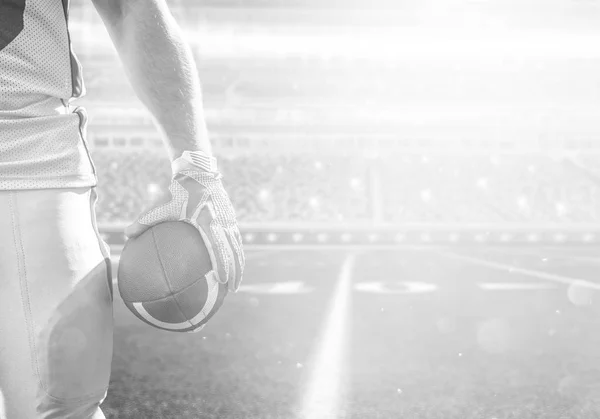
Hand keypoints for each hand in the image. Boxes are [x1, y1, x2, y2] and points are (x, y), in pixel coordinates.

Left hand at [125, 152, 244, 291]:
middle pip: (234, 250)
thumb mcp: (160, 204)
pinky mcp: (230, 218)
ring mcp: (229, 219)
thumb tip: (125, 235)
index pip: (219, 246)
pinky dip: (236, 253)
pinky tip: (232, 265)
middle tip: (234, 290)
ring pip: (238, 246)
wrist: (198, 171)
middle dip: (236, 271)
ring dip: (239, 264)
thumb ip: (144, 220)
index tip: (222, 281)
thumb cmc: (178, 190)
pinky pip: (236, 239)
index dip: (223, 264)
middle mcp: (222, 221)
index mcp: (208, 220)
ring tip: (237, 282)